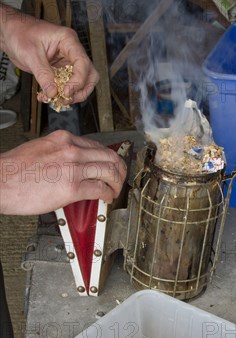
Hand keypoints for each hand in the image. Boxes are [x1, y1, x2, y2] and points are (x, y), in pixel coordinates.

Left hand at [0, 4, 98, 102]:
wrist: (9, 33)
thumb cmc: (20, 33)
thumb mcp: (31, 54)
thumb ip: (43, 74)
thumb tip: (53, 92)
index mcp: (68, 41)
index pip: (83, 63)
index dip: (78, 80)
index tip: (67, 91)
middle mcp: (71, 51)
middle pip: (89, 74)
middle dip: (81, 89)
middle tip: (67, 98)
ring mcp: (66, 62)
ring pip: (80, 82)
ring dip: (71, 94)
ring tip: (58, 99)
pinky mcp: (58, 70)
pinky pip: (64, 85)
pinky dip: (58, 94)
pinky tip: (47, 96)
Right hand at [0, 131, 126, 214]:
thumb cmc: (14, 170)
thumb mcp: (41, 149)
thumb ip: (61, 153)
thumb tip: (75, 165)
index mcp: (63, 138)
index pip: (97, 145)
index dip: (108, 157)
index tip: (109, 165)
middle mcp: (71, 149)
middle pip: (109, 155)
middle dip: (119, 168)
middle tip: (119, 178)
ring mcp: (73, 167)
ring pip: (110, 170)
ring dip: (117, 182)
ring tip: (115, 189)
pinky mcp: (72, 187)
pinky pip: (100, 189)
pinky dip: (109, 194)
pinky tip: (107, 198)